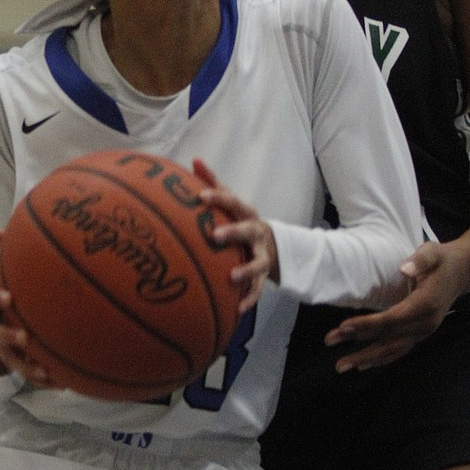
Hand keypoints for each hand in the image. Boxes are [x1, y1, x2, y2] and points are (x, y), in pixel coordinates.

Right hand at [0, 231, 63, 389]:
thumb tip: (0, 230)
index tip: (7, 297)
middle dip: (9, 338)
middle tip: (23, 337)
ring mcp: (3, 351)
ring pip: (14, 364)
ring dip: (30, 369)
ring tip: (47, 373)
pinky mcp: (15, 363)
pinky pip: (30, 374)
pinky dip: (45, 380)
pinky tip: (64, 383)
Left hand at [193, 158, 276, 310]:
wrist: (274, 246)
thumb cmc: (241, 220)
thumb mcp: (231, 202)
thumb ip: (213, 182)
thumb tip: (195, 159)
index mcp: (246, 213)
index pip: (233, 201)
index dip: (218, 198)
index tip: (200, 197)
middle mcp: (257, 232)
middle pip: (248, 230)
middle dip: (233, 232)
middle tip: (214, 236)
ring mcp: (262, 255)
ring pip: (258, 263)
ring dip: (246, 271)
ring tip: (232, 278)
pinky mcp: (263, 277)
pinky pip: (258, 290)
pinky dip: (249, 299)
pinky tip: (238, 310)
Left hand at [324, 240, 464, 370]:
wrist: (462, 272)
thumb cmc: (442, 260)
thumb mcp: (433, 252)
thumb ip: (420, 260)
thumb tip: (404, 269)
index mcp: (426, 304)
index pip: (392, 319)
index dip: (368, 324)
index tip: (344, 326)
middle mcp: (425, 324)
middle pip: (388, 337)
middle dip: (358, 343)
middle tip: (330, 341)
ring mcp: (423, 332)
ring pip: (392, 350)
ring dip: (366, 358)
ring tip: (342, 365)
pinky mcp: (420, 334)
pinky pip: (399, 350)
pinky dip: (381, 359)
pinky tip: (362, 365)